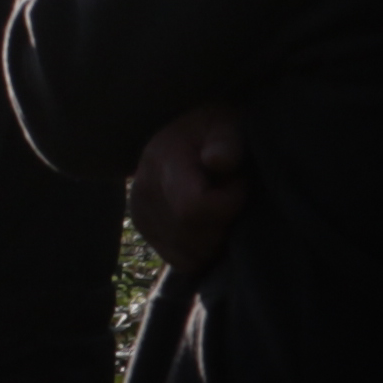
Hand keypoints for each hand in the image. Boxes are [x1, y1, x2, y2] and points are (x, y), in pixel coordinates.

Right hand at [128, 105, 246, 271]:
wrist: (192, 131)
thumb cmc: (218, 127)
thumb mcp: (227, 123)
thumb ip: (227, 140)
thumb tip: (219, 161)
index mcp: (162, 160)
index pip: (192, 207)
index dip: (229, 204)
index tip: (241, 185)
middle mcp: (142, 188)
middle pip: (190, 236)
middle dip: (223, 226)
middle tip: (233, 199)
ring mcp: (140, 211)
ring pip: (184, 253)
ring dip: (213, 241)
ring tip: (221, 211)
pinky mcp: (145, 227)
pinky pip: (177, 258)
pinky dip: (201, 251)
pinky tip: (210, 228)